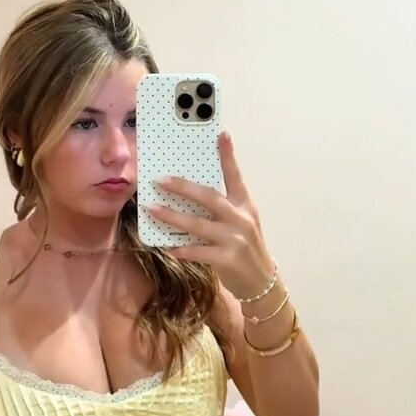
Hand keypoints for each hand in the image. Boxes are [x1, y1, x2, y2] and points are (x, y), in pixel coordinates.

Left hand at [146, 131, 275, 299]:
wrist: (262, 281)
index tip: (221, 134)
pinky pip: (198, 251)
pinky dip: (181, 248)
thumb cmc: (245, 247)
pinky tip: (167, 246)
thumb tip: (190, 193)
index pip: (235, 176)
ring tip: (153, 209)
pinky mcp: (227, 259)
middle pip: (209, 197)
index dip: (228, 155)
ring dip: (173, 216)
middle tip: (160, 180)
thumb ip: (223, 208)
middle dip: (183, 187)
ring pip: (198, 224)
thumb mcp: (241, 222)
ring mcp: (234, 239)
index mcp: (245, 205)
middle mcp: (241, 218)